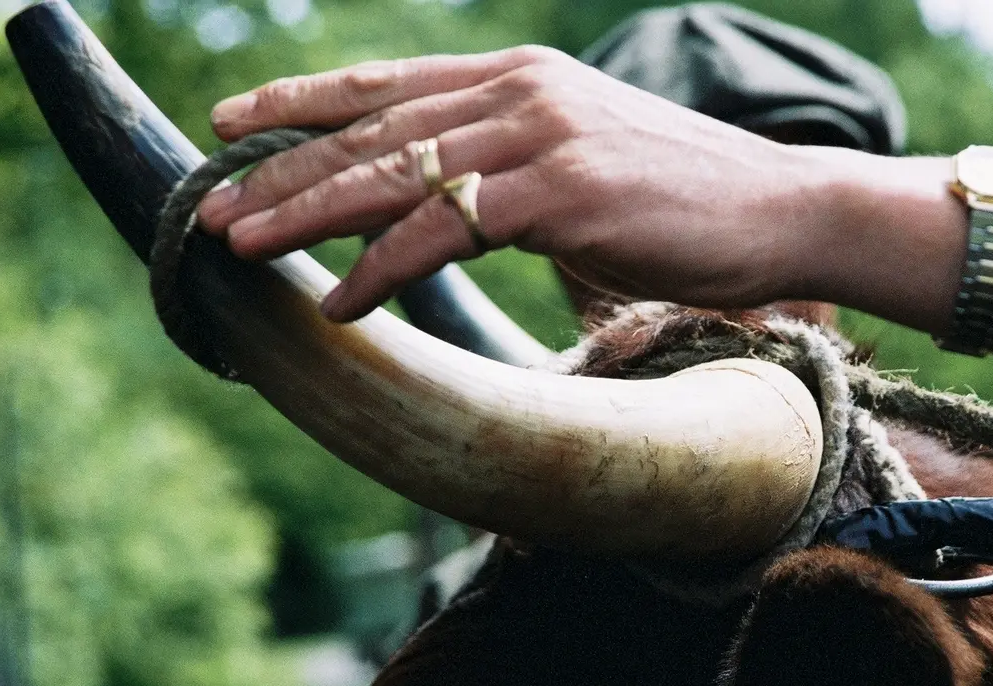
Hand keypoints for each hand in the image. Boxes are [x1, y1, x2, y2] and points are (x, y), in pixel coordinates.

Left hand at [196, 46, 829, 321]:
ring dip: (309, 215)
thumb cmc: (684, 199)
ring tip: (243, 248)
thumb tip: (449, 198)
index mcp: (523, 77)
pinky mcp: (561, 192)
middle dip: (284, 169)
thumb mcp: (584, 159)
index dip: (303, 100)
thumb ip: (513, 159)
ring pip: (396, 173)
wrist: (780, 209)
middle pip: (376, 128)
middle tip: (212, 204)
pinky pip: (444, 231)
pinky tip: (342, 301)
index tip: (233, 121)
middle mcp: (522, 91)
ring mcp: (542, 136)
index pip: (390, 81)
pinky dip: (384, 269)